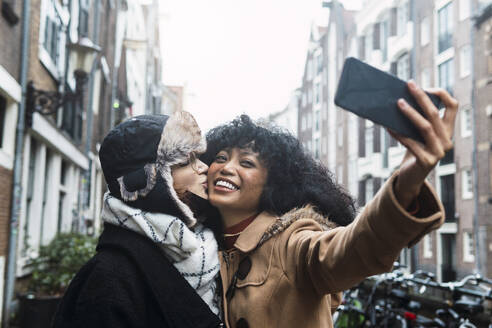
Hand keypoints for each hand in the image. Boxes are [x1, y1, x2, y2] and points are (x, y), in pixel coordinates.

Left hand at [388, 80, 457, 208]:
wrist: (411, 177)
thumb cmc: (413, 150)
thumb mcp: (417, 134)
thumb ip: (416, 120)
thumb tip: (400, 98)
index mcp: (447, 131)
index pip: (453, 107)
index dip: (442, 95)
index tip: (425, 87)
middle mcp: (447, 140)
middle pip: (435, 114)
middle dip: (421, 97)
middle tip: (409, 84)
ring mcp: (438, 152)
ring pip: (424, 127)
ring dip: (410, 113)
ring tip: (398, 102)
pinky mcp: (426, 161)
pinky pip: (410, 143)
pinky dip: (399, 133)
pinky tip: (388, 126)